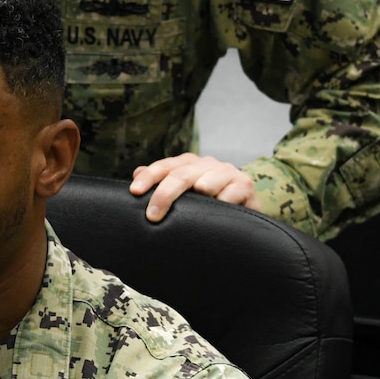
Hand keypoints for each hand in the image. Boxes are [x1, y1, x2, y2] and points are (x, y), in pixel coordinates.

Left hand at [128, 154, 261, 223]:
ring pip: (207, 182)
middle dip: (165, 194)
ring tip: (190, 210)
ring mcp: (227, 172)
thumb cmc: (208, 201)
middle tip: (153, 215)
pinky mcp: (244, 184)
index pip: (165, 166)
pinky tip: (217, 212)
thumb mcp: (184, 192)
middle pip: (182, 174)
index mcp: (189, 163)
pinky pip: (231, 194)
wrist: (244, 207)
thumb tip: (136, 173)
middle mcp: (207, 164)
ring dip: (198, 194)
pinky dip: (222, 203)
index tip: (134, 192)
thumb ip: (161, 182)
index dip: (148, 177)